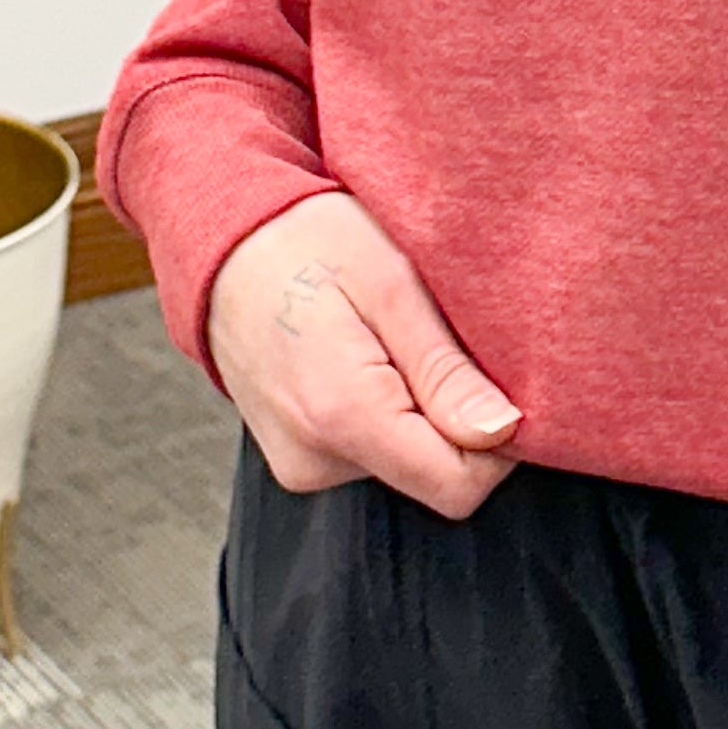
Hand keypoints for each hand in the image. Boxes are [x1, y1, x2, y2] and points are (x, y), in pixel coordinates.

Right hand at [207, 193, 523, 518]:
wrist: (223, 245)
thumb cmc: (309, 244)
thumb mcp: (393, 284)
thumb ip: (445, 370)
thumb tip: (503, 433)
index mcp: (343, 415)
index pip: (457, 485)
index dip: (497, 440)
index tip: (495, 375)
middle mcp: (315, 459)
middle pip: (433, 476)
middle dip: (456, 418)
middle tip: (433, 339)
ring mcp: (301, 466)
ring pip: (406, 465)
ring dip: (420, 412)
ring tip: (391, 340)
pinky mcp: (297, 461)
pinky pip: (373, 454)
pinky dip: (389, 415)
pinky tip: (368, 359)